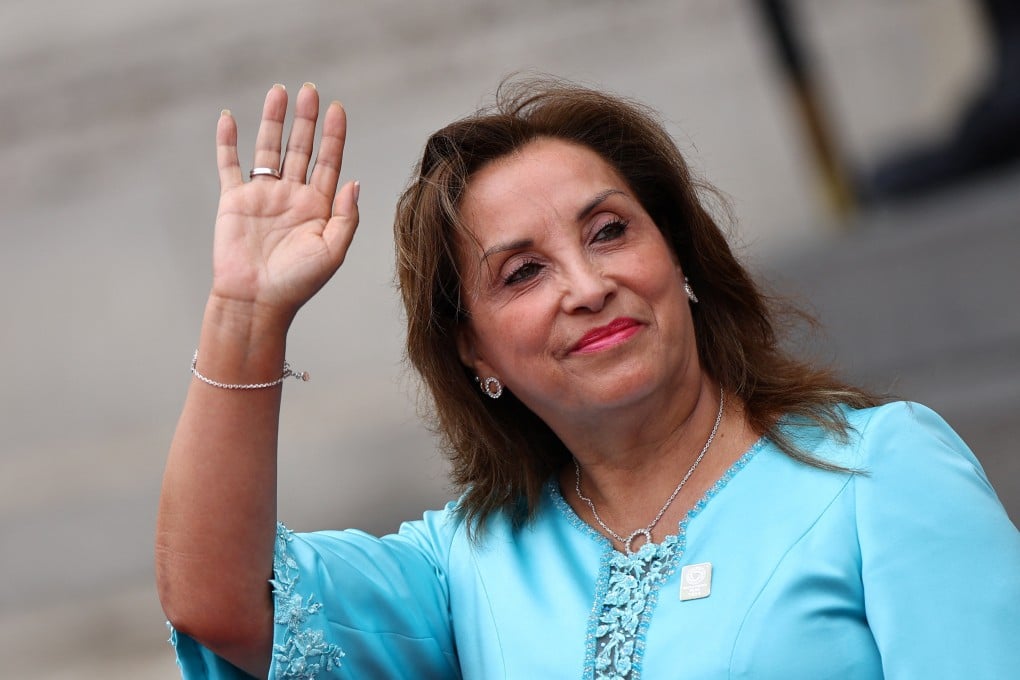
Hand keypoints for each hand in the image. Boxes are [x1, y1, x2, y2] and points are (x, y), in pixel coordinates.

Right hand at [210, 83, 359, 325]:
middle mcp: (292, 196)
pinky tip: (229, 118)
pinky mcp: (234, 200)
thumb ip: (346, 216)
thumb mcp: (333, 251)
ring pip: (268, 149)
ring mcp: (262, 196)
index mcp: (318, 206)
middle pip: (301, 148)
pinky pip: (230, 165)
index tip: (338, 108)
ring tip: (278, 92)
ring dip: (272, 121)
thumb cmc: (297, 283)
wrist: (256, 301)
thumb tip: (354, 181)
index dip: (334, 135)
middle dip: (306, 119)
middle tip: (310, 90)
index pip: (329, 162)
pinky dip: (228, 142)